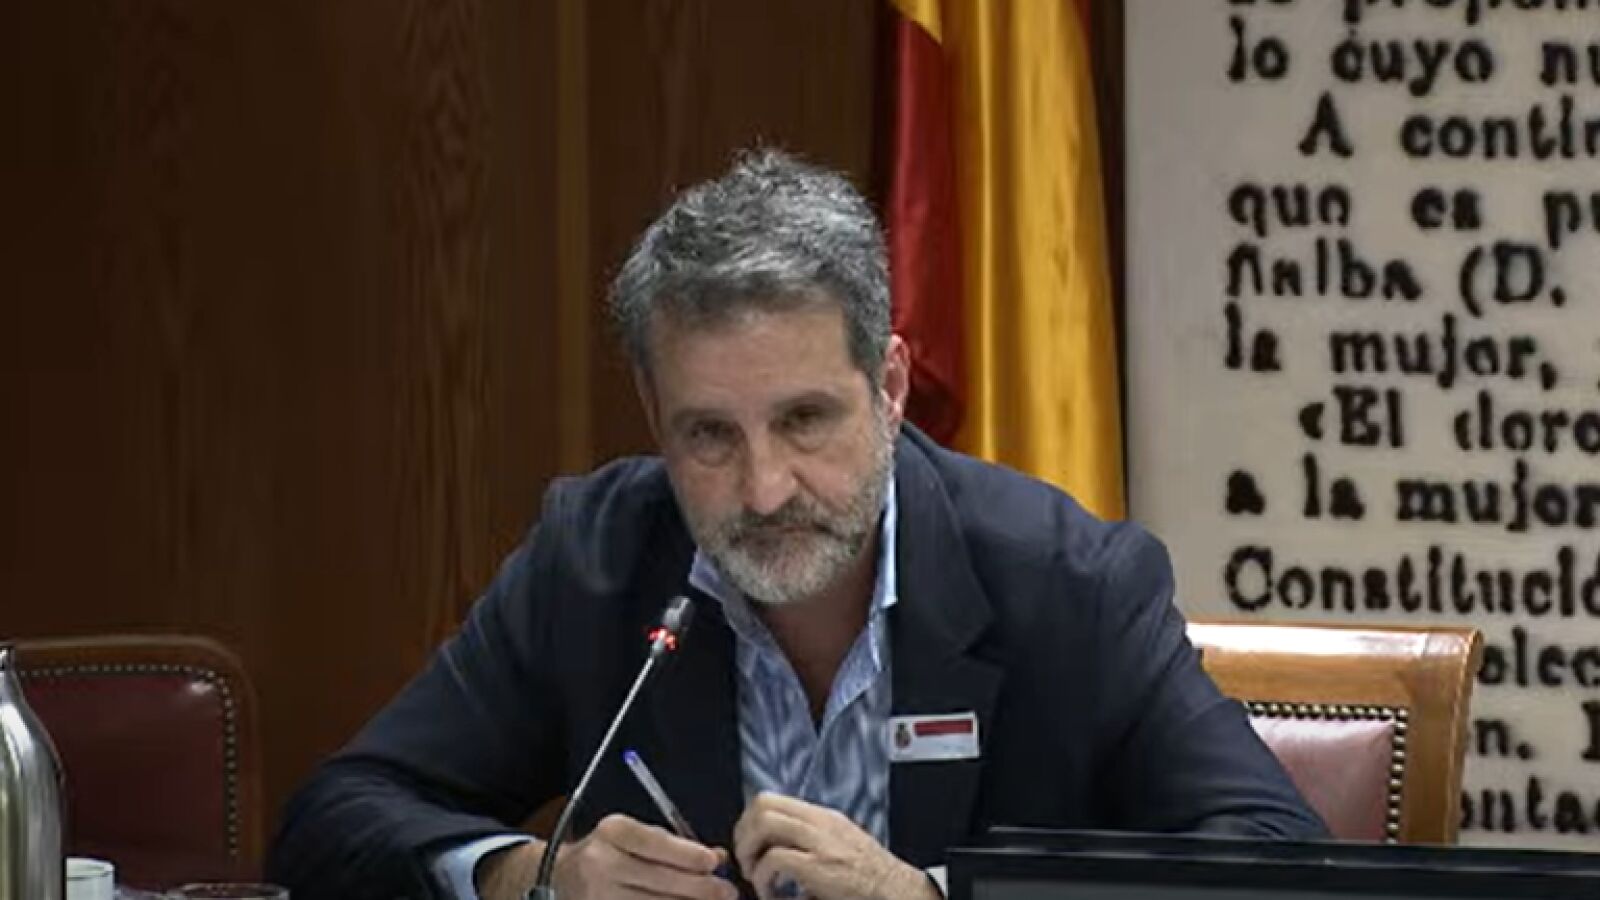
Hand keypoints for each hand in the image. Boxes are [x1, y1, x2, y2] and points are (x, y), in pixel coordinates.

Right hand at [476, 815, 738, 899]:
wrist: (560, 877)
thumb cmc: (609, 853)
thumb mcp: (635, 836)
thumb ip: (675, 846)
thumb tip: (719, 858)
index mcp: (612, 832)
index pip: (654, 843)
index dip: (688, 855)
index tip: (714, 862)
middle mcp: (601, 864)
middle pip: (660, 881)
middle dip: (701, 889)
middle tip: (728, 892)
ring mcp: (598, 897)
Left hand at [732, 793, 938, 899]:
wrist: (896, 891)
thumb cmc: (868, 876)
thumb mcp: (839, 843)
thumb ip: (810, 837)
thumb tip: (774, 844)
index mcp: (822, 817)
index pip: (770, 799)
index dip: (748, 821)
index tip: (748, 845)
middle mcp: (819, 823)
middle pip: (762, 805)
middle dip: (743, 834)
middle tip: (747, 861)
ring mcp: (820, 843)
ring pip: (765, 824)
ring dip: (749, 852)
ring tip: (756, 876)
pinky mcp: (818, 867)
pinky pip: (774, 860)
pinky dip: (762, 878)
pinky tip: (770, 893)